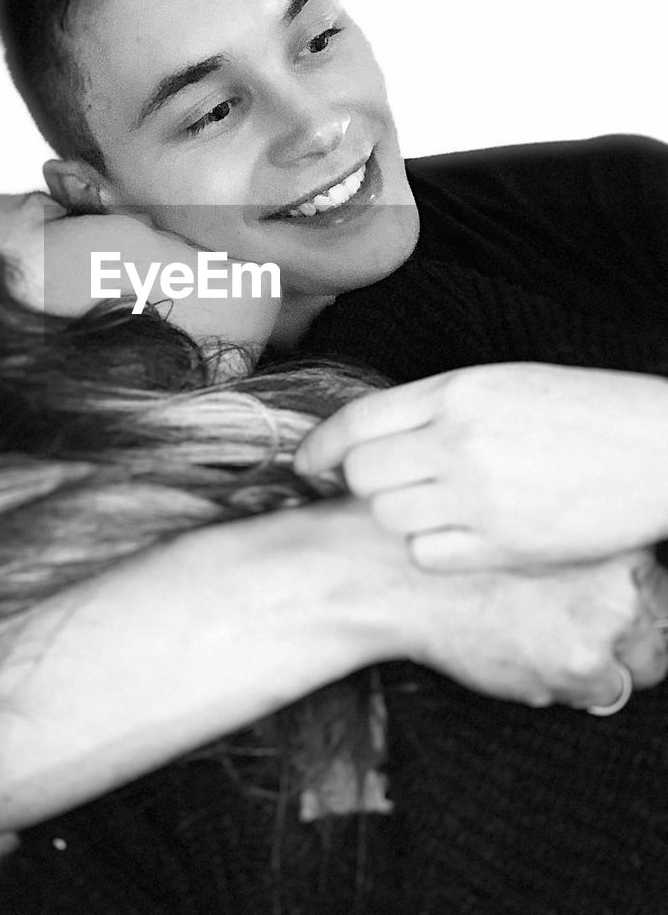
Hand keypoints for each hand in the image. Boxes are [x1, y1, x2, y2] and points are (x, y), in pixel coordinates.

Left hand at [295, 363, 667, 569]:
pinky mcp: (506, 545)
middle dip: (363, 482)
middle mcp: (460, 441)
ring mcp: (481, 496)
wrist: (659, 448)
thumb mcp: (500, 385)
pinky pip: (427, 555)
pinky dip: (431, 548)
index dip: (321, 447)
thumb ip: (433, 407)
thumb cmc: (581, 411)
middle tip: (389, 485)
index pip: (356, 422)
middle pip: (363, 475)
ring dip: (398, 515)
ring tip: (433, 506)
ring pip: (389, 517)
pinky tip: (459, 533)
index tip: (308, 464)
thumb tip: (366, 436)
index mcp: (457, 391)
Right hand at [404, 548, 667, 709]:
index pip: (658, 581)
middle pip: (661, 622)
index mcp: (610, 533)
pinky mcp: (584, 662)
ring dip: (605, 664)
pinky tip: (527, 657)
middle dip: (625, 635)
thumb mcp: (530, 531)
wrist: (404, 578)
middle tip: (570, 627)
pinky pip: (604, 695)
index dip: (632, 599)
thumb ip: (584, 549)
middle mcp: (623, 571)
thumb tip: (627, 580)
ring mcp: (609, 617)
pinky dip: (571, 687)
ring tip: (543, 640)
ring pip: (644, 664)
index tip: (604, 605)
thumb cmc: (460, 555)